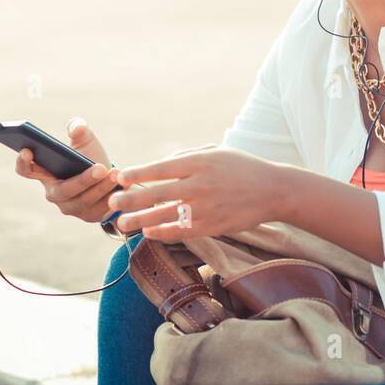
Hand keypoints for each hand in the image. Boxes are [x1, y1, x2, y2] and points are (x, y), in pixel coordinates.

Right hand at [15, 119, 122, 224]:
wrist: (111, 176)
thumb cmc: (90, 156)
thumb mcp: (85, 140)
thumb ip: (79, 129)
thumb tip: (78, 127)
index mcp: (45, 172)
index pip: (26, 170)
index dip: (23, 162)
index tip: (28, 149)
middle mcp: (53, 192)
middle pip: (61, 191)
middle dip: (82, 180)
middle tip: (100, 167)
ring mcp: (69, 207)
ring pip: (81, 201)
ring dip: (100, 188)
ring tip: (115, 174)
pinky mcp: (87, 216)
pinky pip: (96, 210)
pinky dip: (108, 199)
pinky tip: (121, 188)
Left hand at [106, 145, 285, 241]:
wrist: (272, 190)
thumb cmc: (241, 167)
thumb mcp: (216, 152)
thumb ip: (187, 157)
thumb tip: (159, 166)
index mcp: (200, 162)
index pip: (161, 168)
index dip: (137, 173)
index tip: (119, 177)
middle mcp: (200, 184)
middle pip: (157, 193)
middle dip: (131, 199)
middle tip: (111, 202)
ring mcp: (205, 207)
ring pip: (165, 216)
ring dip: (140, 220)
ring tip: (122, 223)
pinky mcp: (211, 226)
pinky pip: (181, 231)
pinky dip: (162, 232)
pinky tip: (148, 232)